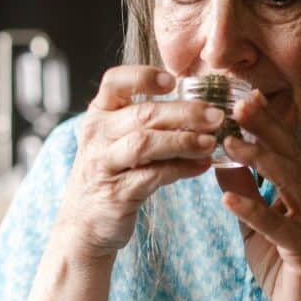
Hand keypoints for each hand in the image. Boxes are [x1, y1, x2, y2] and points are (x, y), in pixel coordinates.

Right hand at [56, 65, 223, 263]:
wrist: (84, 224)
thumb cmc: (111, 174)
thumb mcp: (118, 140)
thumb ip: (148, 122)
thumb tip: (201, 110)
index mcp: (99, 114)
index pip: (114, 82)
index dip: (144, 77)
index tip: (174, 80)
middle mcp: (97, 135)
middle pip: (142, 114)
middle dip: (184, 113)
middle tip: (216, 116)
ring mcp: (104, 164)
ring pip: (145, 144)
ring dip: (183, 141)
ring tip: (210, 142)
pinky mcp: (117, 193)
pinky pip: (153, 175)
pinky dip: (181, 169)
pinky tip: (202, 166)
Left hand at [214, 90, 300, 300]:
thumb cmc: (287, 270)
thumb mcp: (258, 226)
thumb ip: (246, 191)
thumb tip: (221, 161)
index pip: (288, 149)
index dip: (267, 122)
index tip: (242, 97)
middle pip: (291, 157)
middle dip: (264, 129)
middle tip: (236, 105)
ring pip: (289, 183)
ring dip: (259, 161)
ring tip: (229, 143)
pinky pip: (278, 227)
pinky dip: (253, 210)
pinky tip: (227, 198)